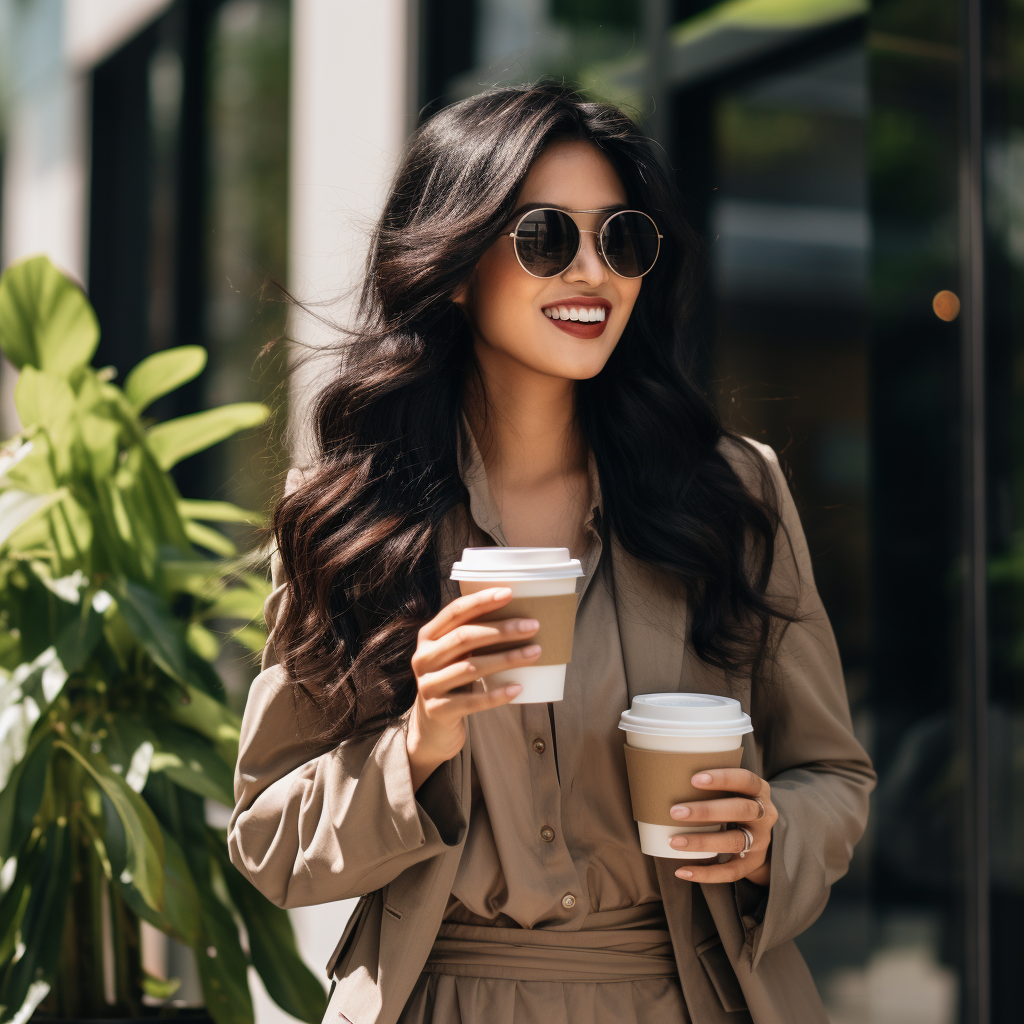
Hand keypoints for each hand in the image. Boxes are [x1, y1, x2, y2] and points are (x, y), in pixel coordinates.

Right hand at [407, 587, 540, 789]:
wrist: (431, 728)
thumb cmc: (452, 681)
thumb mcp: (453, 655)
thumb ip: (471, 636)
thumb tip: (519, 614)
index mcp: (428, 636)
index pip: (454, 611)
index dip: (481, 601)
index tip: (510, 593)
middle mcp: (423, 658)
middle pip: (464, 637)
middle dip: (501, 629)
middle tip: (533, 626)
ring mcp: (428, 685)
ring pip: (471, 667)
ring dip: (506, 658)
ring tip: (535, 653)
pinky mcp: (439, 710)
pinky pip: (472, 701)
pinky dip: (497, 694)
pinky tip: (518, 687)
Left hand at [668, 768, 776, 885]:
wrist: (758, 833)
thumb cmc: (733, 800)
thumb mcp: (733, 788)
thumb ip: (712, 783)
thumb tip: (667, 775)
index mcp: (758, 790)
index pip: (746, 780)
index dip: (723, 778)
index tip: (694, 779)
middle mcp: (764, 815)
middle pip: (740, 810)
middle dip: (706, 811)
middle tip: (675, 812)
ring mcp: (760, 841)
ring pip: (734, 841)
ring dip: (702, 842)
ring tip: (674, 841)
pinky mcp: (752, 863)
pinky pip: (731, 871)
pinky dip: (706, 873)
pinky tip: (682, 871)